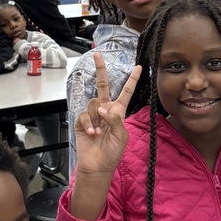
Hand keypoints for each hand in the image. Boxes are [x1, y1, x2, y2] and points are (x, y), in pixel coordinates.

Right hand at [74, 52, 140, 180]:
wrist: (98, 165)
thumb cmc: (113, 152)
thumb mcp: (122, 135)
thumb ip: (115, 119)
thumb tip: (103, 108)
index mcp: (118, 112)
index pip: (126, 92)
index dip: (132, 80)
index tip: (138, 68)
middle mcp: (105, 110)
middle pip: (103, 86)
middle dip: (100, 70)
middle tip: (97, 55)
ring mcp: (93, 115)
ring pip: (93, 103)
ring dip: (96, 118)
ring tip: (99, 132)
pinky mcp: (82, 121)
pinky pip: (84, 115)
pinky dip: (89, 124)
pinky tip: (92, 133)